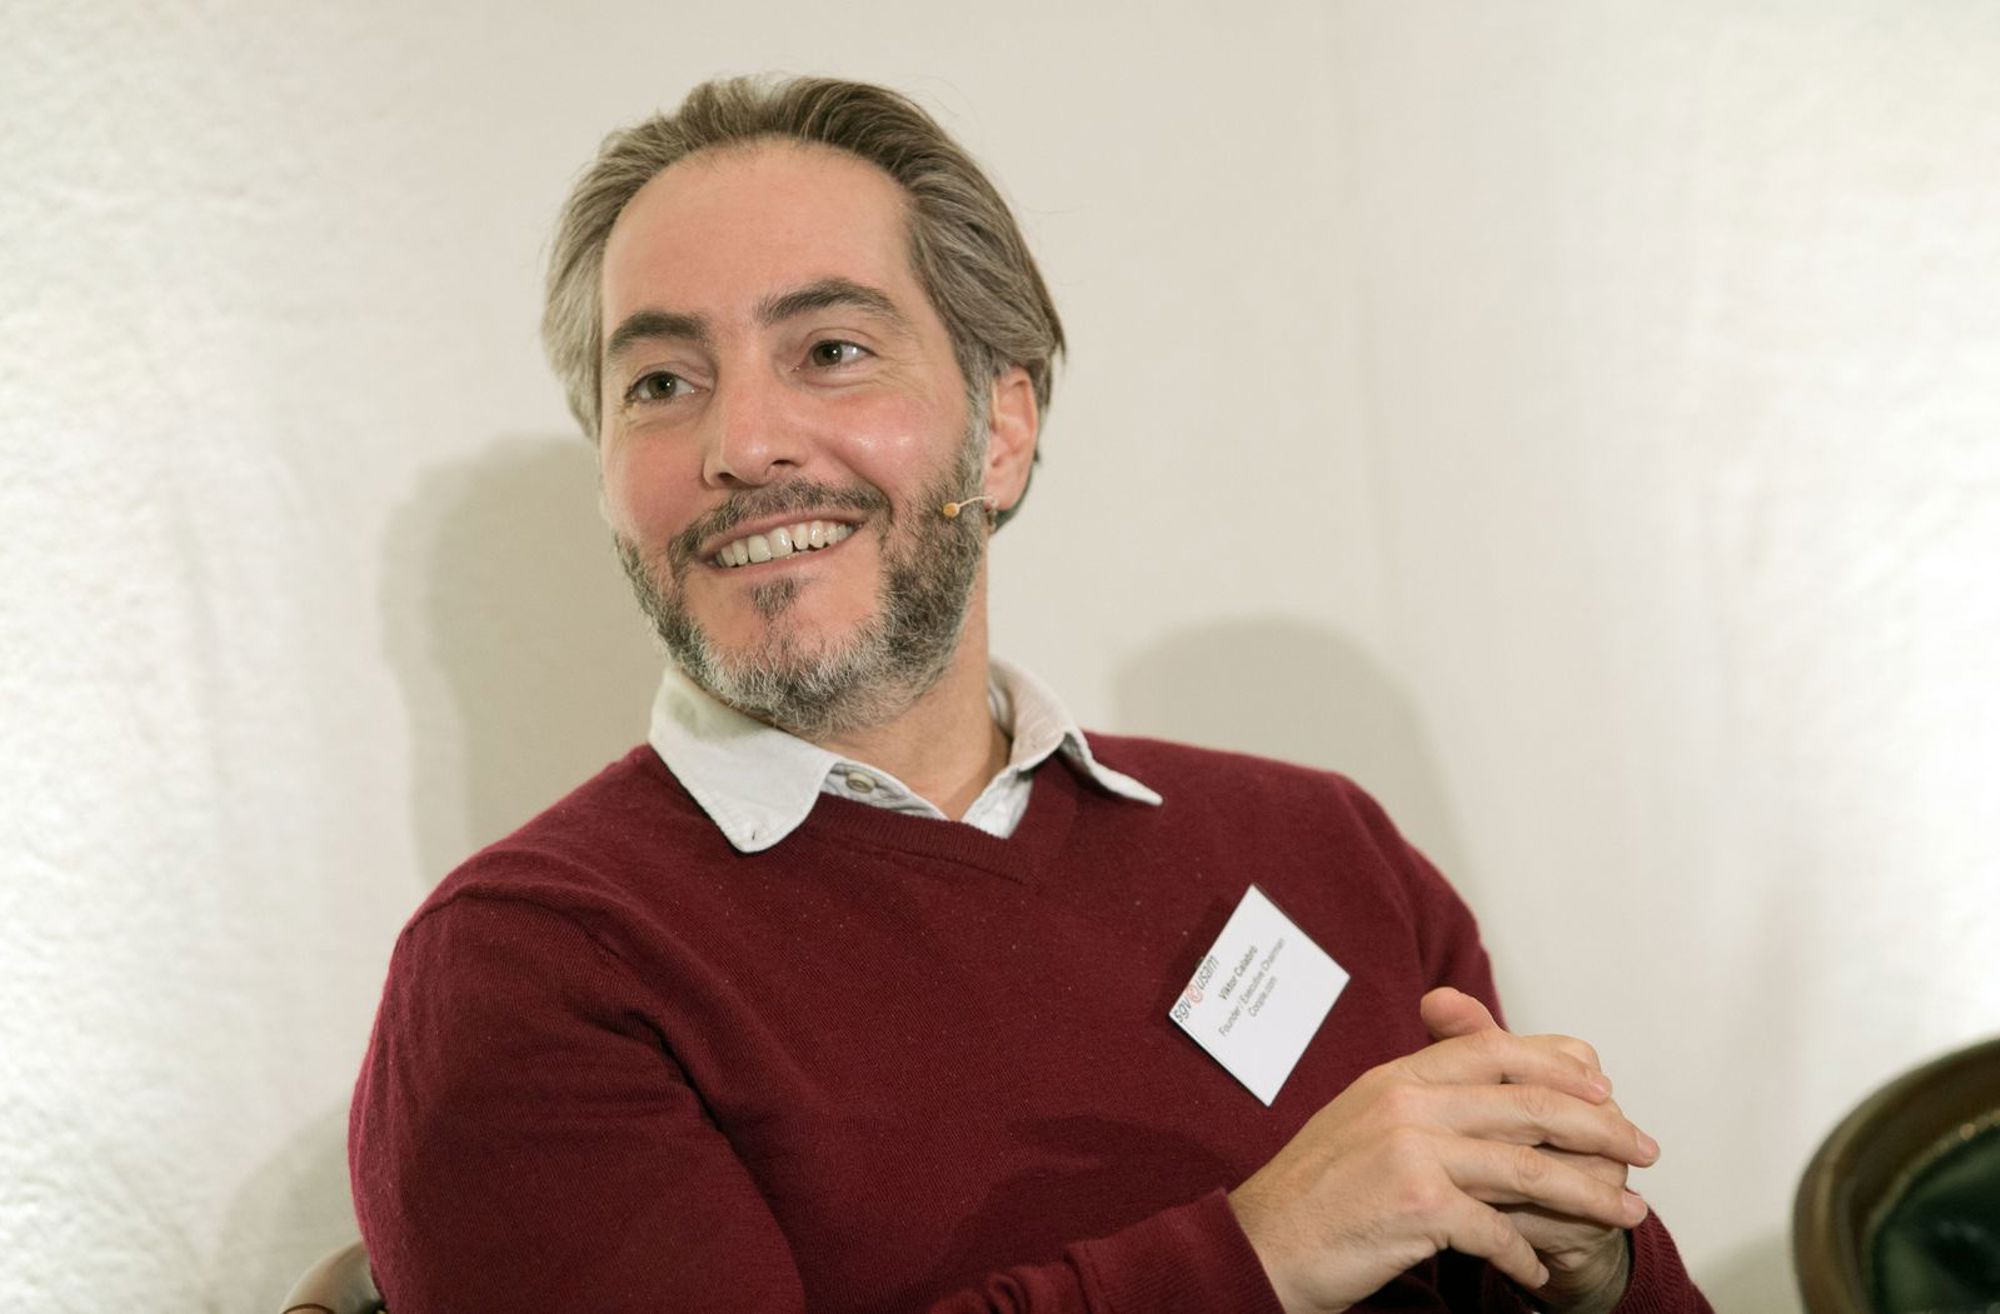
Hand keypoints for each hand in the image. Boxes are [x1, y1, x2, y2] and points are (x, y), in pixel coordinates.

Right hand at [1227, 989, 1657, 1313]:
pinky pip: (1496, 1229)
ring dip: (1589, 1194)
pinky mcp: (1417, 1205)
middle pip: (1530, 1103)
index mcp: (1396, 1075)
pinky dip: (1525, 1255)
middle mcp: (1407, 1101)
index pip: (1494, 1049)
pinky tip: (1539, 1272)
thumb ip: (1418, 1103)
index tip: (1603, 1087)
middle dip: (1601, 1127)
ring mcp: (1412, 1150)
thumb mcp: (1361, 1123)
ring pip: (1529, 1166)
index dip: (1558, 1065)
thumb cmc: (1310, 1194)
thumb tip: (1483, 1100)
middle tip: (1644, 1148)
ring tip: (1628, 1213)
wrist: (1260, 1242)